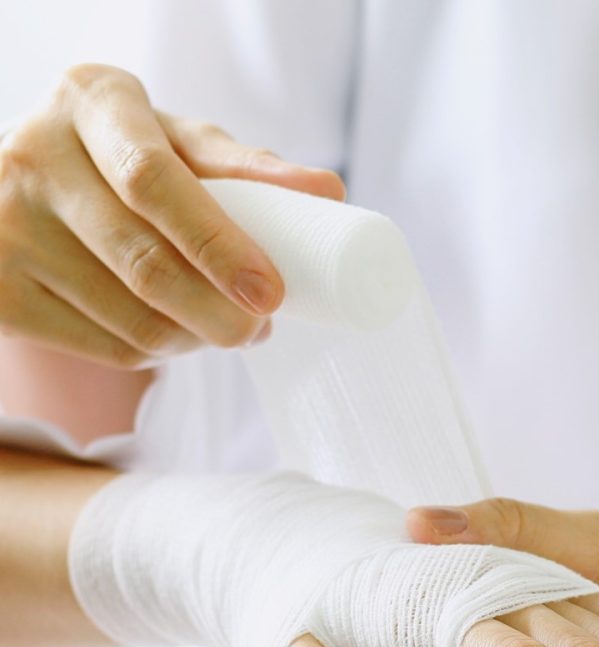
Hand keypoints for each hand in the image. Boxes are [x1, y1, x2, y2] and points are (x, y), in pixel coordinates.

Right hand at [0, 63, 343, 367]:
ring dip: (199, 340)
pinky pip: (108, 349)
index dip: (220, 246)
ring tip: (231, 329)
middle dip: (221, 314)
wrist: (25, 183)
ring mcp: (6, 229)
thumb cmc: (123, 157)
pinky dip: (161, 354)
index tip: (271, 293)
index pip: (155, 181)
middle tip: (261, 327)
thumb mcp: (176, 142)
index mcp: (92, 103)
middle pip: (146, 264)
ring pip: (132, 320)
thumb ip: (248, 168)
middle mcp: (33, 156)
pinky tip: (180, 335)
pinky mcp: (1, 292)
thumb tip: (329, 191)